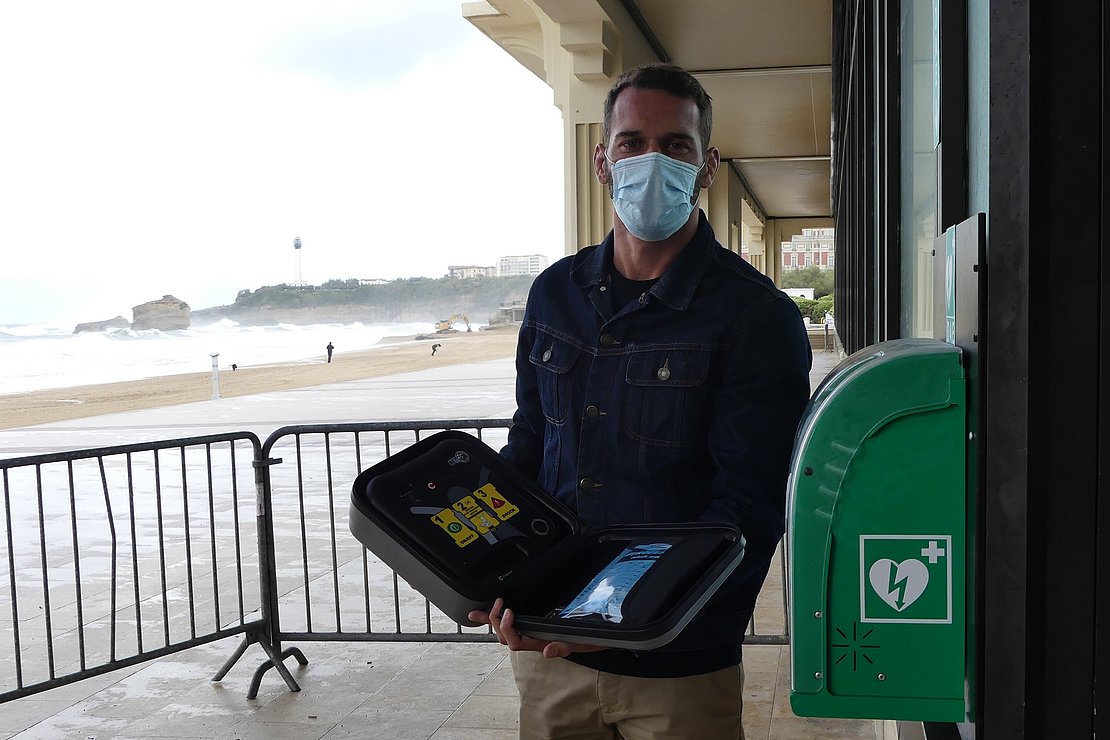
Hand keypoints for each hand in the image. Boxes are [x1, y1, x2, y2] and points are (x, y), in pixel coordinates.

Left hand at [468, 598, 604, 658]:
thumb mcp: (576, 644)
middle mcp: (530, 639)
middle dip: (498, 622)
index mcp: (538, 644)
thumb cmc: (584, 640)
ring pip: (503, 633)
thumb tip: (547, 652)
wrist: (592, 636)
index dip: (508, 629)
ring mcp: (528, 633)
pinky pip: (507, 624)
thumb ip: (562, 648)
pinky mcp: (529, 624)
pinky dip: (490, 618)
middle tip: (501, 604)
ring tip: (494, 605)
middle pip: (505, 637)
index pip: (516, 642)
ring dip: (493, 620)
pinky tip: (475, 613)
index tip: (510, 612)